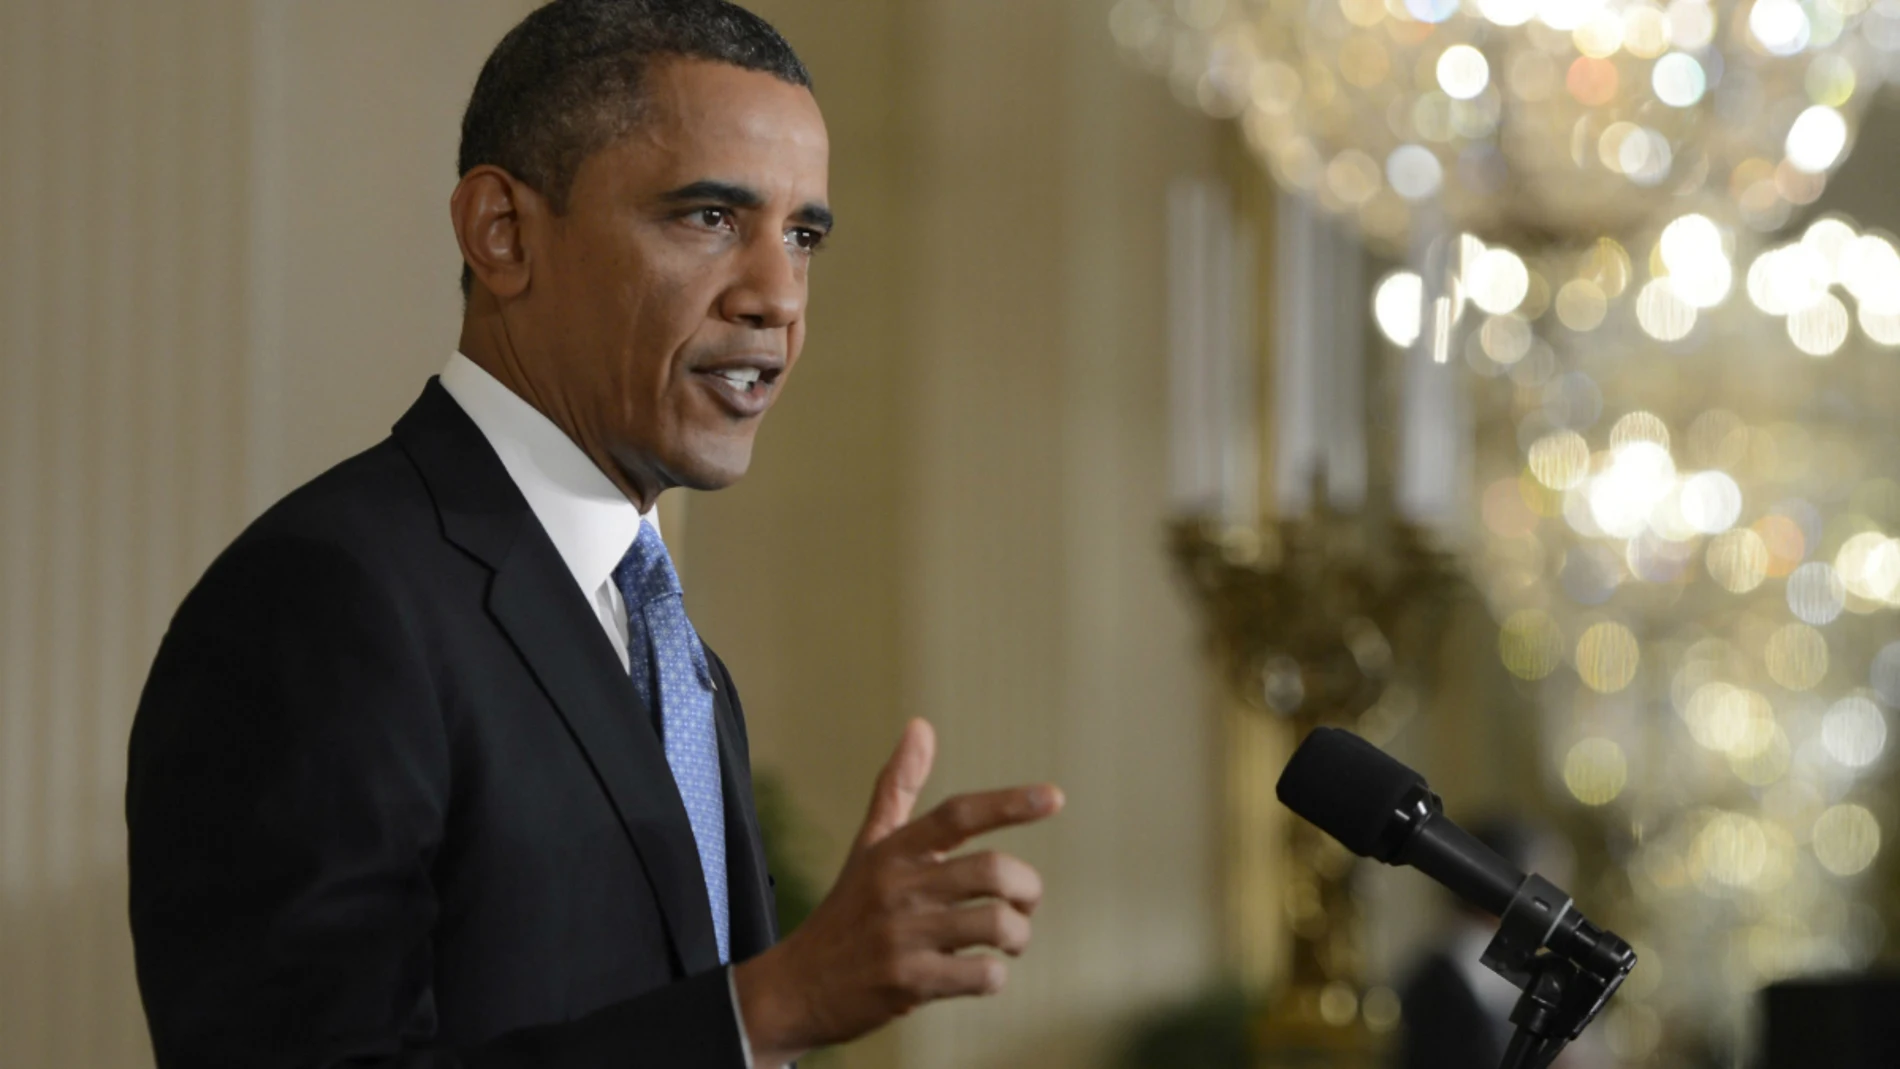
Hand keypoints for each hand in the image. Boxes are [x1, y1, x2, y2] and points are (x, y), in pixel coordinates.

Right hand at [732, 719, 1063, 1066]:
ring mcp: (902, 936)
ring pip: (995, 925)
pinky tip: (981, 973)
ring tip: (1010, 943)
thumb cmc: (847, 912)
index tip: (1055, 797)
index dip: (1010, 803)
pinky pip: (981, 975)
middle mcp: (898, 887)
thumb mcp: (868, 846)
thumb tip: (920, 724)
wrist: (798, 987)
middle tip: (1025, 904)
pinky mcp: (907, 983)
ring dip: (1018, 936)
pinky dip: (995, 976)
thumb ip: (897, 787)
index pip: (958, 814)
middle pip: (991, 871)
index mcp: (894, 850)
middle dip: (1027, 889)